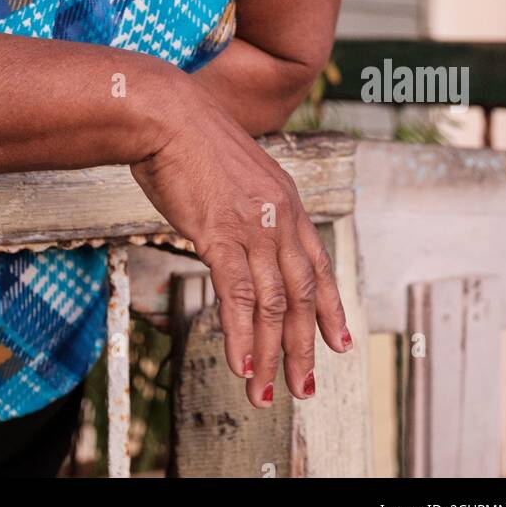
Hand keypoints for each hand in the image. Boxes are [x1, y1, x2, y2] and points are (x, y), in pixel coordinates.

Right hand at [130, 81, 351, 407]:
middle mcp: (280, 217)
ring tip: (264, 393)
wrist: (167, 113)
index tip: (338, 343)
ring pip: (272, 305)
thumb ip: (247, 204)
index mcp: (287, 201)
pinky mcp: (220, 234)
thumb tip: (237, 230)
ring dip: (269, 355)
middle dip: (302, 347)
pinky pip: (236, 296)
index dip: (330, 309)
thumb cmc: (190, 137)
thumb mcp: (236, 170)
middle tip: (304, 388)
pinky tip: (241, 363)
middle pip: (302, 295)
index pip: (318, 266)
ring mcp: (253, 227)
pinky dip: (240, 336)